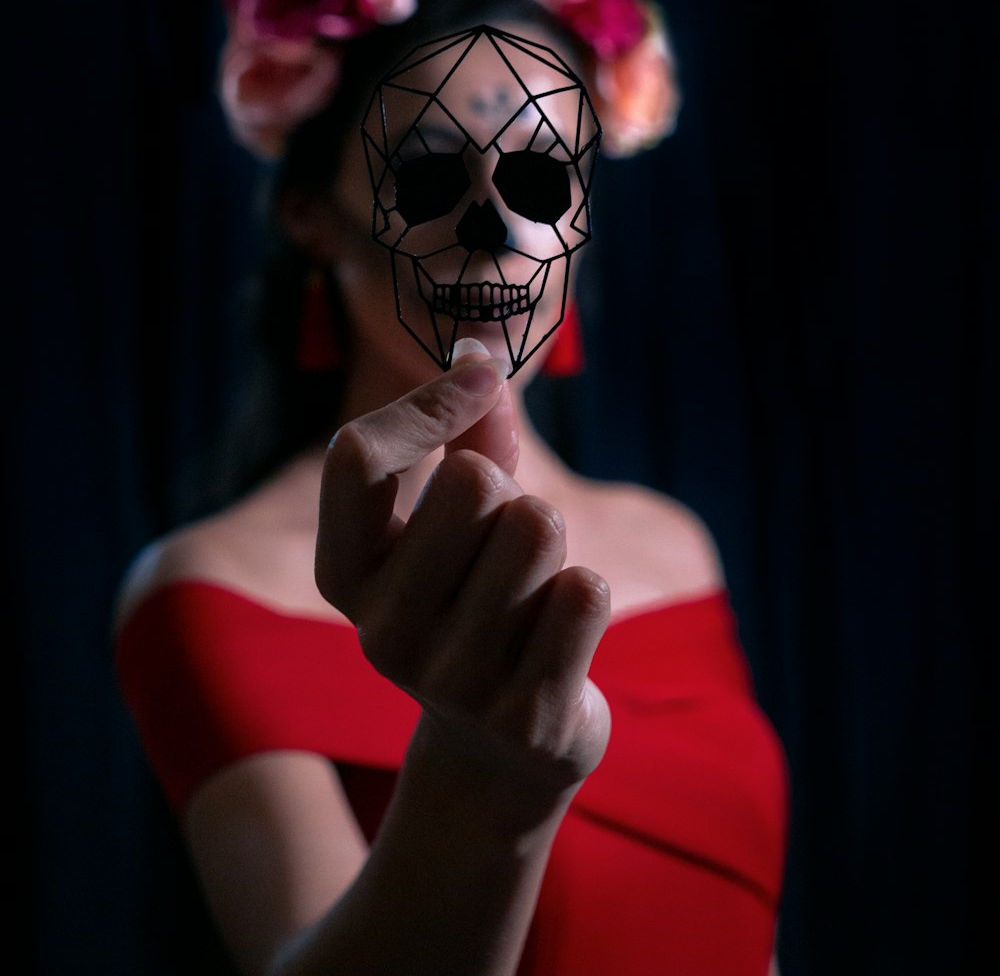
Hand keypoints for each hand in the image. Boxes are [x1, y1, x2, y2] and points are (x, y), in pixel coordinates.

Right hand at [315, 341, 611, 808]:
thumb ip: (469, 434)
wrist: (501, 754)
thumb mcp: (455, 521)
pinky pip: (584, 593)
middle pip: (471, 481)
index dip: (426, 404)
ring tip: (531, 592)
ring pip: (536, 527)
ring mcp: (448, 682)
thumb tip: (478, 348)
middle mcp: (379, 631)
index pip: (357, 453)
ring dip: (552, 544)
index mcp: (344, 572)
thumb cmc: (475, 598)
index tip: (476, 387)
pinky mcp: (523, 716)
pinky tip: (560, 636)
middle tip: (506, 543)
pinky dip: (586, 595)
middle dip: (511, 490)